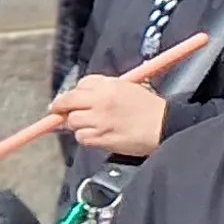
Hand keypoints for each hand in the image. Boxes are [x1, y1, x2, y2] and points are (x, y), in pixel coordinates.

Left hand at [50, 75, 169, 158]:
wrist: (164, 126)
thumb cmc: (151, 108)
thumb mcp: (130, 87)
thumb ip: (106, 88)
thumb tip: (84, 95)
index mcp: (108, 85)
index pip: (79, 86)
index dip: (72, 94)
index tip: (68, 100)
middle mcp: (100, 100)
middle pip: (68, 102)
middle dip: (62, 108)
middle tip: (59, 113)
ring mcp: (99, 120)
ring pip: (73, 122)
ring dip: (77, 125)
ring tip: (90, 126)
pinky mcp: (101, 138)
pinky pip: (82, 138)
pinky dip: (86, 138)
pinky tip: (97, 136)